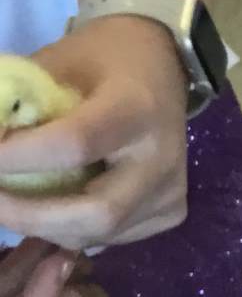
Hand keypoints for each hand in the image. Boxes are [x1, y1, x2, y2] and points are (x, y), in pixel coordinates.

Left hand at [0, 17, 189, 249]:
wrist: (161, 66)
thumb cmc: (101, 59)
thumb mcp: (55, 63)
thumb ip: (20, 103)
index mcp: (136, 109)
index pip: (74, 145)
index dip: (18, 157)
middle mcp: (163, 158)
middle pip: (96, 212)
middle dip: (28, 215)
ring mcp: (171, 191)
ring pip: (98, 233)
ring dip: (43, 225)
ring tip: (12, 201)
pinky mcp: (171, 212)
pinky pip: (110, 237)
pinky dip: (69, 229)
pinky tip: (52, 206)